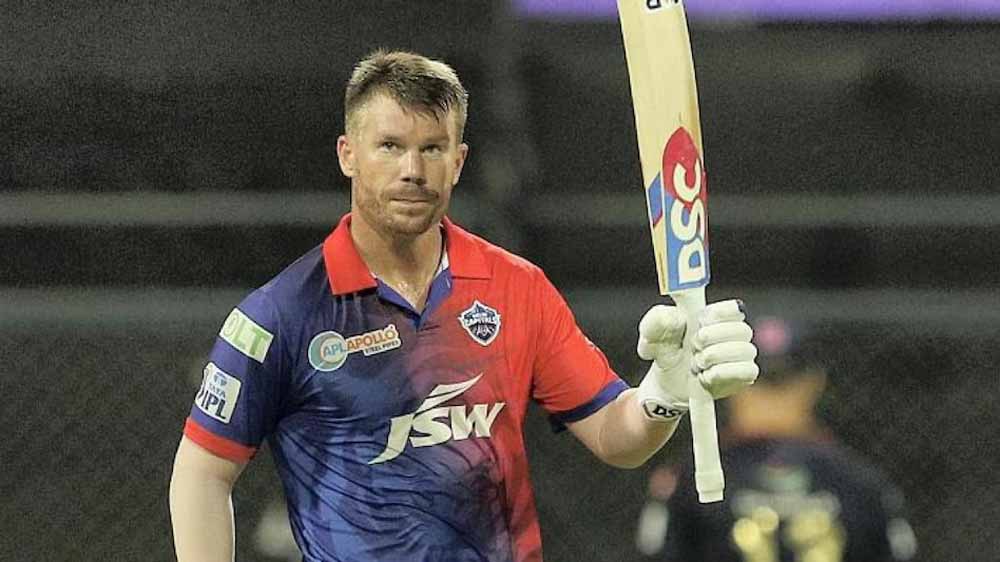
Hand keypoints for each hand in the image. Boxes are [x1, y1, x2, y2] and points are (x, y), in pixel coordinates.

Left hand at [636, 300, 758, 421]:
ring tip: (696, 363)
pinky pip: (747, 370)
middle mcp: (734, 333)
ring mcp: (742, 354)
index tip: (700, 321)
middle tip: (693, 345)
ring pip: (745, 350)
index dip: (719, 314)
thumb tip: (676, 316)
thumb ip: (659, 320)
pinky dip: (721, 373)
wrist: (667, 383)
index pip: (735, 308)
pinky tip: (705, 376)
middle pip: (742, 329)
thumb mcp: (653, 334)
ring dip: (714, 357)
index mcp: (716, 316)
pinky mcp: (745, 375)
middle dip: (712, 338)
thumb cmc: (666, 351)